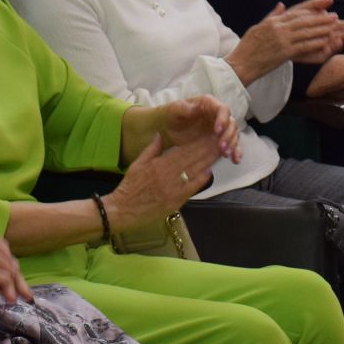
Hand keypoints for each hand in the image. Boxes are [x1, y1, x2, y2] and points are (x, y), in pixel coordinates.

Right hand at [106, 133, 221, 230]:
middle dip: (207, 149)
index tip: (208, 134)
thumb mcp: (138, 164)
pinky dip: (200, 180)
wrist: (123, 210)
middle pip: (192, 159)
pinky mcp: (175, 201)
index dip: (198, 142)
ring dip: (208, 161)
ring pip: (194, 171)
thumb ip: (151, 149)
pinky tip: (209, 171)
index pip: (183, 150)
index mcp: (159, 164)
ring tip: (219, 152)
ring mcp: (173, 189)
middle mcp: (167, 174)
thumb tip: (160, 134)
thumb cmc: (130, 186)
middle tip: (220, 139)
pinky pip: (191, 188)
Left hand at [161, 95, 242, 164]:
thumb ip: (183, 107)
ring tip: (226, 155)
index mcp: (209, 104)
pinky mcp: (220, 140)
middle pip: (231, 123)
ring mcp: (221, 128)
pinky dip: (236, 152)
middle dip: (228, 135)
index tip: (217, 131)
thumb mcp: (174, 110)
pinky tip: (235, 160)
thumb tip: (196, 107)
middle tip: (221, 147)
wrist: (169, 128)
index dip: (223, 120)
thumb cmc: (171, 115)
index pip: (222, 109)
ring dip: (233, 144)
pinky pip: (232, 144)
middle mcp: (218, 115)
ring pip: (234, 134)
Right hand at [231, 0, 343, 82]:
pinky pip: (303, 46)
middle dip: (321, 18)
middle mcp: (278, 28)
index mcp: (273, 22)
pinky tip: (325, 41)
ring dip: (322, 29)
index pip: (296, 13)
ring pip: (306, 32)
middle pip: (304, 21)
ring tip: (334, 27)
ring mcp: (282, 40)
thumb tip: (282, 5)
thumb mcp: (258, 27)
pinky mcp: (284, 53)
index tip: (323, 7)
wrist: (240, 64)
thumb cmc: (247, 48)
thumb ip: (272, 16)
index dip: (311, 10)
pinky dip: (315, 43)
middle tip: (335, 16)